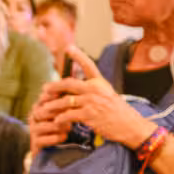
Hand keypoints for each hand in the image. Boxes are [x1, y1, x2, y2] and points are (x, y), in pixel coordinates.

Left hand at [28, 46, 150, 149]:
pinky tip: (56, 121)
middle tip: (45, 89)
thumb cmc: (118, 112)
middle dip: (54, 86)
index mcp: (100, 82)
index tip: (68, 48)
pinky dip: (60, 118)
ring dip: (52, 106)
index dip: (77, 55)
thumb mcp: (108, 95)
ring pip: (65, 101)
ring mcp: (92, 102)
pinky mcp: (89, 115)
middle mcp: (95, 89)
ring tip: (44, 109)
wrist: (130, 126)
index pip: (88, 65)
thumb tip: (74, 89)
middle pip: (69, 83)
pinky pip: (69, 115)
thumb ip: (92, 90)